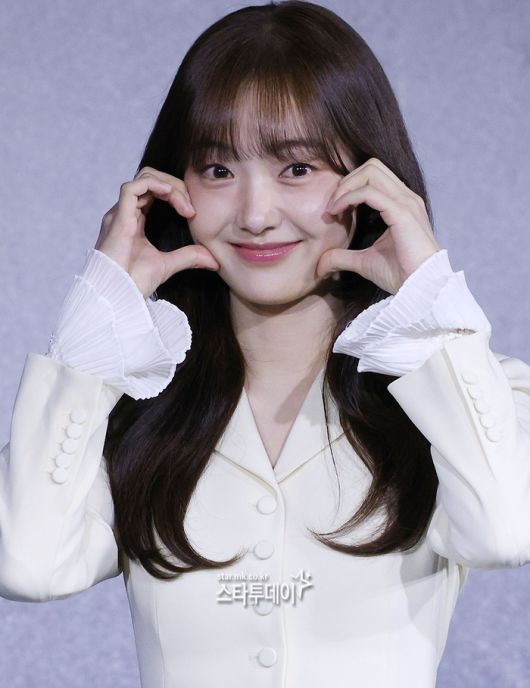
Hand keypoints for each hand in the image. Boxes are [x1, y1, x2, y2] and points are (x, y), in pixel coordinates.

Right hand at [95, 166, 218, 297]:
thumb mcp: (169, 265)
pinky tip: (171, 196)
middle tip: (192, 208)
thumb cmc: (134, 283)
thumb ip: (189, 257)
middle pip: (151, 180)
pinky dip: (154, 185)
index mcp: (134, 220)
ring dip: (169, 186)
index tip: (193, 213)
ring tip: (185, 206)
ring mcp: (119, 214)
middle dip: (176, 187)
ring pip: (144, 178)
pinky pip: (133, 187)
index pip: (155, 192)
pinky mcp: (117, 217)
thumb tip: (214, 260)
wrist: (118, 295)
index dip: (176, 195)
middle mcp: (125, 213)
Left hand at [316, 158, 440, 293]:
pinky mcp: (402, 212)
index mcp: (401, 204)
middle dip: (346, 181)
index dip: (349, 186)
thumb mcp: (363, 262)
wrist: (421, 289)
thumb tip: (320, 264)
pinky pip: (370, 192)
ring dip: (346, 186)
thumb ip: (342, 257)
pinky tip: (338, 213)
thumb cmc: (399, 275)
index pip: (373, 176)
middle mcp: (406, 197)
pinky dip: (349, 197)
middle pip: (372, 166)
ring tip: (333, 208)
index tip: (333, 209)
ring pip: (371, 171)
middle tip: (332, 206)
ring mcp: (406, 202)